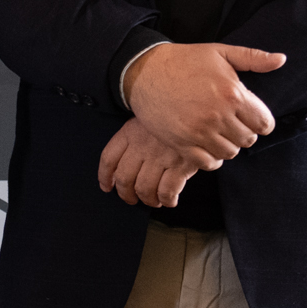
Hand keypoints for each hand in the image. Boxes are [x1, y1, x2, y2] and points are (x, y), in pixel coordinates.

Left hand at [97, 118, 214, 207]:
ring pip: (144, 188)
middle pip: (124, 178)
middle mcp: (142, 146)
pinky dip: (167, 200)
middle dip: (126, 194)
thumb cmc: (175, 113)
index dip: (105, 176)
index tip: (107, 186)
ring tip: (154, 201)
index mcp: (130, 132)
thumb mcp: (149, 117)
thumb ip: (135, 136)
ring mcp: (161, 156)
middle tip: (132, 199)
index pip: (109, 158)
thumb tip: (122, 163)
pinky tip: (170, 200)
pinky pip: (167, 191)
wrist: (201, 107)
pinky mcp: (181, 165)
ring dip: (148, 200)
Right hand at [123, 41, 285, 166]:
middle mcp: (218, 116)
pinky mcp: (182, 143)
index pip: (264, 123)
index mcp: (233, 94)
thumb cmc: (184, 60)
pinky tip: (207, 146)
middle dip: (244, 132)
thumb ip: (253, 58)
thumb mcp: (220, 52)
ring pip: (229, 153)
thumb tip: (281, 60)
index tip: (252, 117)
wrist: (145, 71)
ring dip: (228, 145)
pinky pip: (207, 163)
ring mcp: (199, 132)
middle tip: (233, 123)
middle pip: (248, 140)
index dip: (261, 121)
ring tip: (219, 133)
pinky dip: (211, 159)